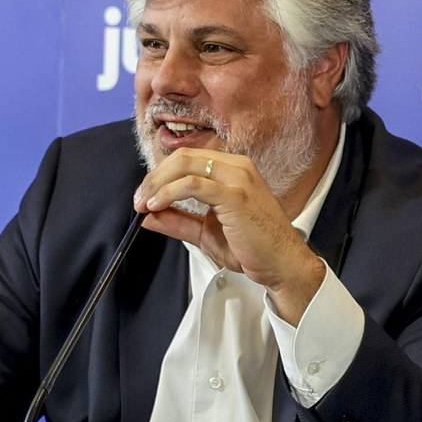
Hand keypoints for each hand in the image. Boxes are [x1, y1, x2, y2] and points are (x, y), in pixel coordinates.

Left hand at [134, 149, 325, 323]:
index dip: (160, 175)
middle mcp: (237, 167)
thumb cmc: (254, 248)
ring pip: (185, 166)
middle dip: (153, 178)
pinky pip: (193, 184)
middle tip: (139, 200)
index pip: (187, 160)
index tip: (144, 197)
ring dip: (157, 184)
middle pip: (182, 158)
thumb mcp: (207, 232)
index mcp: (233, 170)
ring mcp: (238, 178)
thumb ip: (179, 221)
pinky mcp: (236, 195)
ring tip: (144, 204)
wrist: (282, 264)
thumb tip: (149, 216)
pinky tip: (157, 205)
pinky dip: (169, 193)